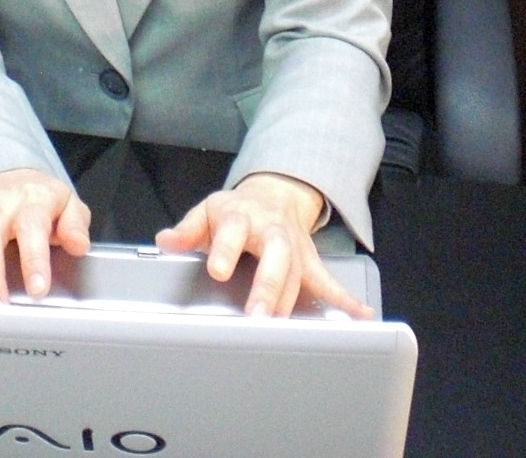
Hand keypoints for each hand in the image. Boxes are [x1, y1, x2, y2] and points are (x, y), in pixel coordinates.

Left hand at [155, 172, 373, 319]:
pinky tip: (360, 317)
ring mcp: (293, 246)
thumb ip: (187, 229)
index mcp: (241, 216)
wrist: (274, 193)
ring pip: (298, 272)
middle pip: (274, 254)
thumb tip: (165, 242)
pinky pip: (328, 281)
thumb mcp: (208, 212)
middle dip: (268, 285)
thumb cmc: (235, 211)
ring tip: (288, 332)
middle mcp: (271, 231)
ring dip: (293, 301)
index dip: (225, 249)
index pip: (233, 229)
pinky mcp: (309, 262)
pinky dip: (345, 300)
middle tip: (257, 316)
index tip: (218, 271)